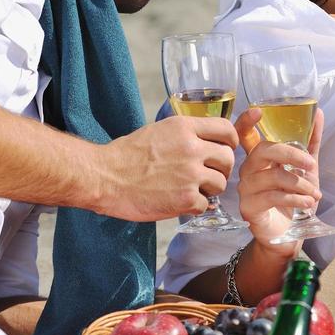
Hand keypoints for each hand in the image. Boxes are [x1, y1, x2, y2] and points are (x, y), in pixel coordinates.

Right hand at [94, 115, 238, 221]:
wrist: (104, 177)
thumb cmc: (126, 155)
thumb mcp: (158, 131)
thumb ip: (184, 135)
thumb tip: (205, 144)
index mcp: (184, 127)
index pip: (226, 129)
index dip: (229, 142)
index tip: (225, 149)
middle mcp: (192, 148)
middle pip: (228, 158)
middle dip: (220, 168)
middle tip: (207, 175)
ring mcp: (191, 174)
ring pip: (221, 183)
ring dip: (209, 189)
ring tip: (190, 190)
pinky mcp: (186, 199)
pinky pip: (205, 205)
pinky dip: (194, 207)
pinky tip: (179, 202)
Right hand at [233, 106, 323, 253]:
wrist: (288, 235)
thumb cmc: (294, 200)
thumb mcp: (307, 170)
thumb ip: (310, 142)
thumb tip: (319, 113)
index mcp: (259, 158)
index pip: (244, 135)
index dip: (246, 122)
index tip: (258, 111)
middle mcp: (248, 170)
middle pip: (263, 151)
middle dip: (291, 154)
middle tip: (311, 165)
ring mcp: (246, 189)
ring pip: (273, 176)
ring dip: (300, 184)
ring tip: (315, 194)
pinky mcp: (249, 208)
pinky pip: (273, 196)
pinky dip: (295, 198)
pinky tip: (307, 203)